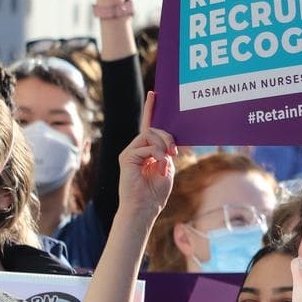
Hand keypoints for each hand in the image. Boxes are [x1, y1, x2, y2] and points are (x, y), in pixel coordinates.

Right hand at [118, 92, 175, 219]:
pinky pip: (145, 147)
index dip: (151, 109)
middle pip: (153, 129)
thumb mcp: (167, 167)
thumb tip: (166, 142)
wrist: (145, 208)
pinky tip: (159, 165)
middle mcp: (137, 148)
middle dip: (168, 137)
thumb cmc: (156, 191)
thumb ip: (166, 152)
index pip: (149, 126)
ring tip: (167, 160)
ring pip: (149, 135)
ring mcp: (130, 152)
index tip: (155, 93)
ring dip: (163, 145)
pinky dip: (156, 154)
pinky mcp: (126, 157)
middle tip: (175, 152)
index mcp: (147, 150)